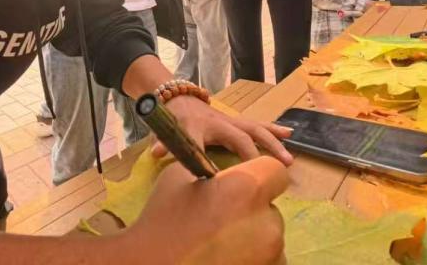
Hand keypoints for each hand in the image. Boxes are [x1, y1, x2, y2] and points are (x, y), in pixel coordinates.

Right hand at [128, 156, 287, 263]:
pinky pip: (268, 259)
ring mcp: (271, 253)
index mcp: (247, 188)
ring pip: (271, 236)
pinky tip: (225, 257)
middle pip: (271, 208)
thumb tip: (221, 174)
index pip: (275, 171)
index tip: (242, 188)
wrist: (152, 264)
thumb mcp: (178, 178)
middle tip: (222, 220)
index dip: (260, 176)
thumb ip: (210, 173)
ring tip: (220, 243)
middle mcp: (268, 221)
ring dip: (254, 237)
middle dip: (252, 211)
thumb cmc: (162, 221)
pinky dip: (253, 258)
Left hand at [154, 96, 293, 164]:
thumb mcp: (164, 130)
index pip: (201, 143)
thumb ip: (162, 142)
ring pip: (255, 130)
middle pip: (242, 135)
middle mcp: (219, 122)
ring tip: (288, 158)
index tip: (219, 180)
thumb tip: (156, 153)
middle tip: (272, 170)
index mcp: (198, 126)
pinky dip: (274, 129)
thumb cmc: (173, 118)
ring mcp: (230, 121)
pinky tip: (290, 133)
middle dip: (256, 153)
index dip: (206, 160)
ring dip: (273, 143)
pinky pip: (258, 125)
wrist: (178, 96)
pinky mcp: (237, 122)